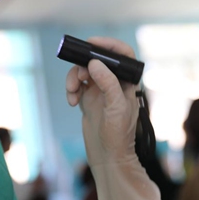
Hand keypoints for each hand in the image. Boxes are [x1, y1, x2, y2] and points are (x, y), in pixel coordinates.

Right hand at [66, 37, 138, 165]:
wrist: (108, 156)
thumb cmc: (119, 134)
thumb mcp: (116, 107)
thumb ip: (107, 83)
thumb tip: (94, 63)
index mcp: (127, 81)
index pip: (123, 54)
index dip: (109, 45)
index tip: (91, 43)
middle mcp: (114, 82)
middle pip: (98, 60)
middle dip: (84, 64)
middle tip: (80, 75)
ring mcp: (100, 90)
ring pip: (84, 71)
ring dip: (74, 78)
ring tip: (72, 92)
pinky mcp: (88, 99)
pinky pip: (76, 85)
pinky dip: (71, 90)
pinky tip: (72, 102)